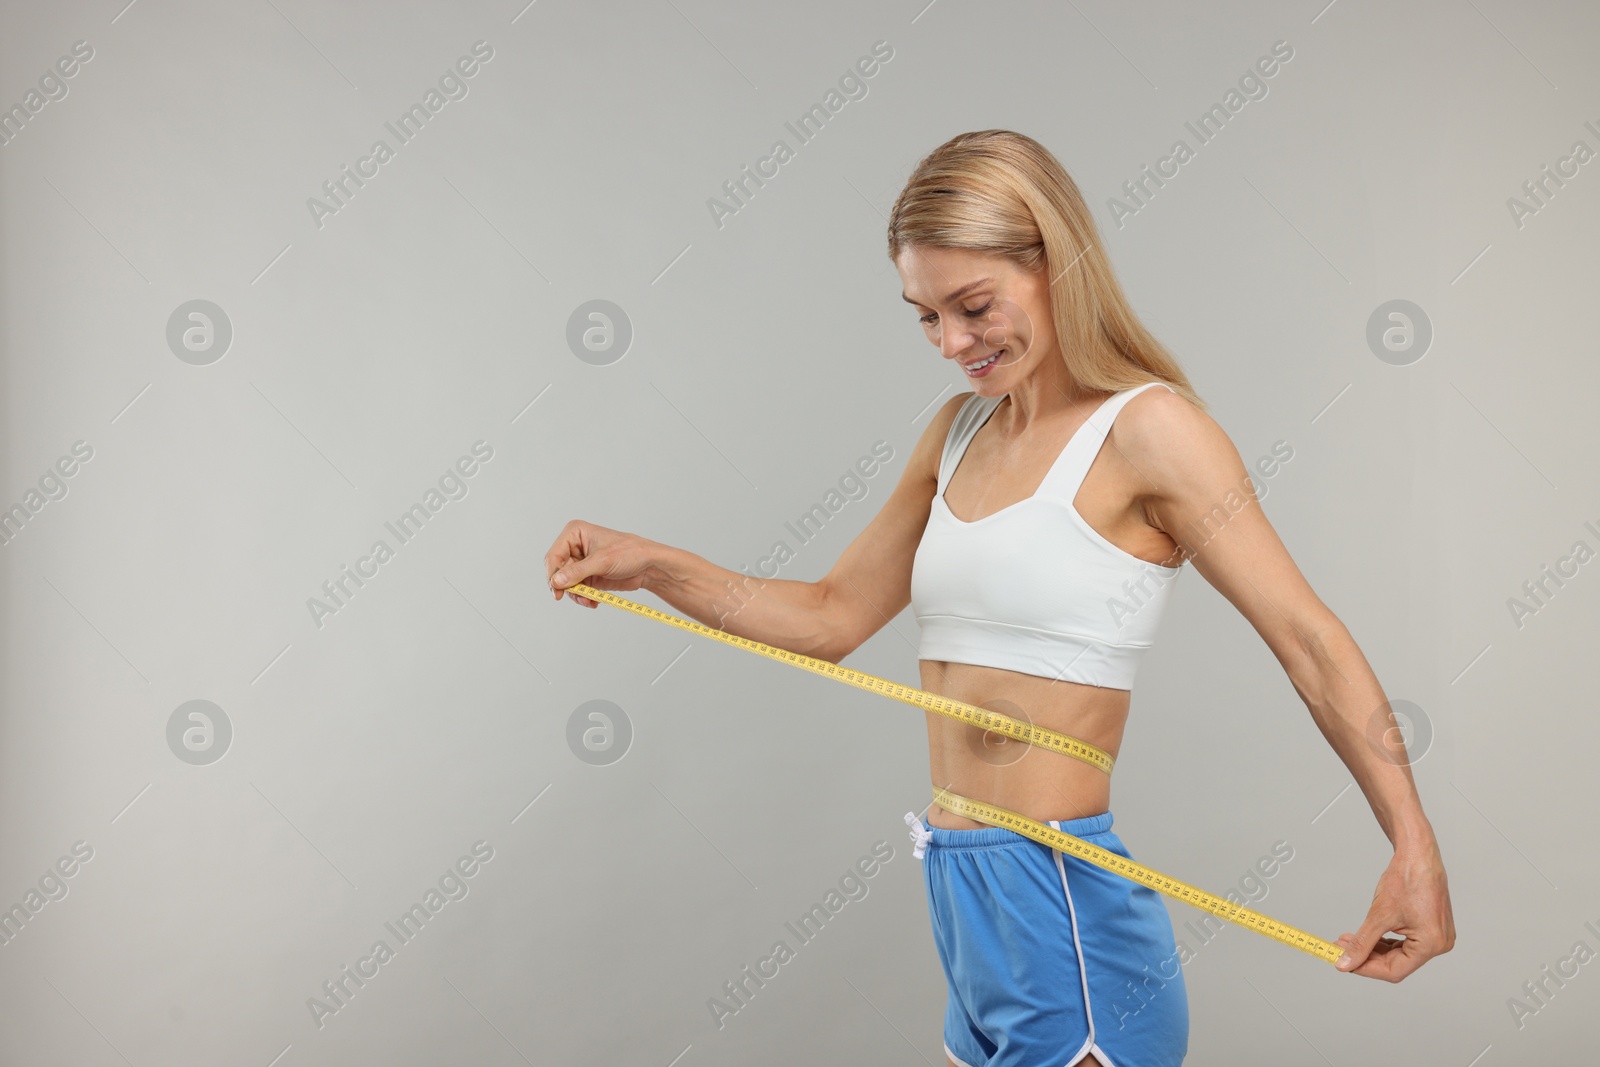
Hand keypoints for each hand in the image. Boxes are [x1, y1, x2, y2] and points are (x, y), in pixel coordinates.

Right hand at [544, 520, 656, 607]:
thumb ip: (577, 572)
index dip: (552, 575)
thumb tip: (556, 582)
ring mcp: (580, 563)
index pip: (554, 556)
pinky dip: (582, 598)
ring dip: (576, 595)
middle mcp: (574, 547)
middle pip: (557, 572)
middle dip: (566, 587)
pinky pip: (577, 590)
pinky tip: (593, 602)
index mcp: (574, 534)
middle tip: (578, 597)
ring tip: (589, 601)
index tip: (557, 592)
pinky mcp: (587, 576)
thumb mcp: (602, 561)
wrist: (648, 566)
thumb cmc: (629, 552)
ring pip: (565, 584)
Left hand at [1334, 840, 1454, 980]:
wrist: (1418, 856)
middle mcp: (1439, 944)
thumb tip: (1345, 963)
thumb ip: (1362, 943)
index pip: (1394, 971)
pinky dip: (1384, 942)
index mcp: (1431, 944)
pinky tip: (1365, 937)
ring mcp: (1436, 937)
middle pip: (1396, 963)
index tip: (1344, 963)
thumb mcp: (1379, 915)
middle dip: (1367, 957)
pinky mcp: (1429, 928)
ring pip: (1399, 954)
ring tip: (1347, 940)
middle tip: (1340, 949)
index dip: (1366, 968)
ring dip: (1373, 949)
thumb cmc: (1406, 880)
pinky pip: (1404, 943)